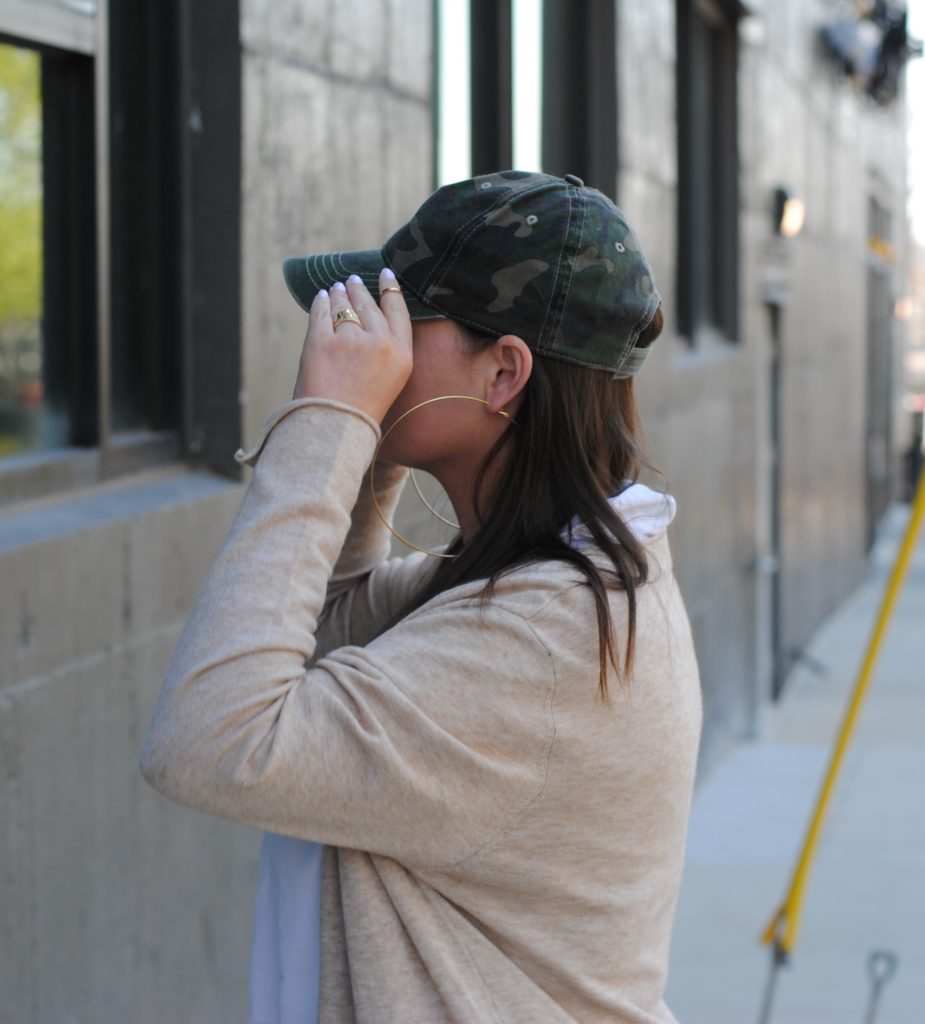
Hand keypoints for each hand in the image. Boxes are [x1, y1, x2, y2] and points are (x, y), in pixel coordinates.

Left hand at [291, 268, 412, 422]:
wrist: (335, 426)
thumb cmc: (364, 407)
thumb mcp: (393, 379)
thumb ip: (390, 348)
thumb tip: (372, 314)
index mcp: (402, 354)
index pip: (397, 308)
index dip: (390, 287)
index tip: (385, 273)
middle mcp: (378, 342)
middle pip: (367, 303)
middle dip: (359, 288)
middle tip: (353, 281)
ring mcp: (349, 339)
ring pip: (343, 303)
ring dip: (339, 293)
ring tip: (336, 289)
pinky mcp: (321, 341)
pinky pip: (320, 311)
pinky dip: (321, 302)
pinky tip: (322, 297)